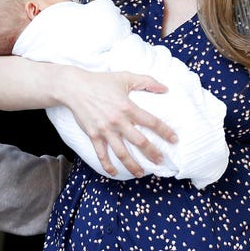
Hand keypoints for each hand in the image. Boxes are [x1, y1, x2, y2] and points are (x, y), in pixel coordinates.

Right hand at [57, 67, 175, 176]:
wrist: (75, 87)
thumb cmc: (101, 81)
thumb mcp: (125, 77)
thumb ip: (146, 81)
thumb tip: (165, 88)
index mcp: (128, 107)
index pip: (151, 122)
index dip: (164, 131)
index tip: (174, 139)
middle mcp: (118, 121)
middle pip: (139, 141)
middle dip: (152, 153)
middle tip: (160, 160)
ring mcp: (105, 130)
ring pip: (121, 153)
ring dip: (132, 165)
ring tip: (141, 173)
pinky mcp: (93, 135)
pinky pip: (101, 154)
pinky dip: (107, 165)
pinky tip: (114, 172)